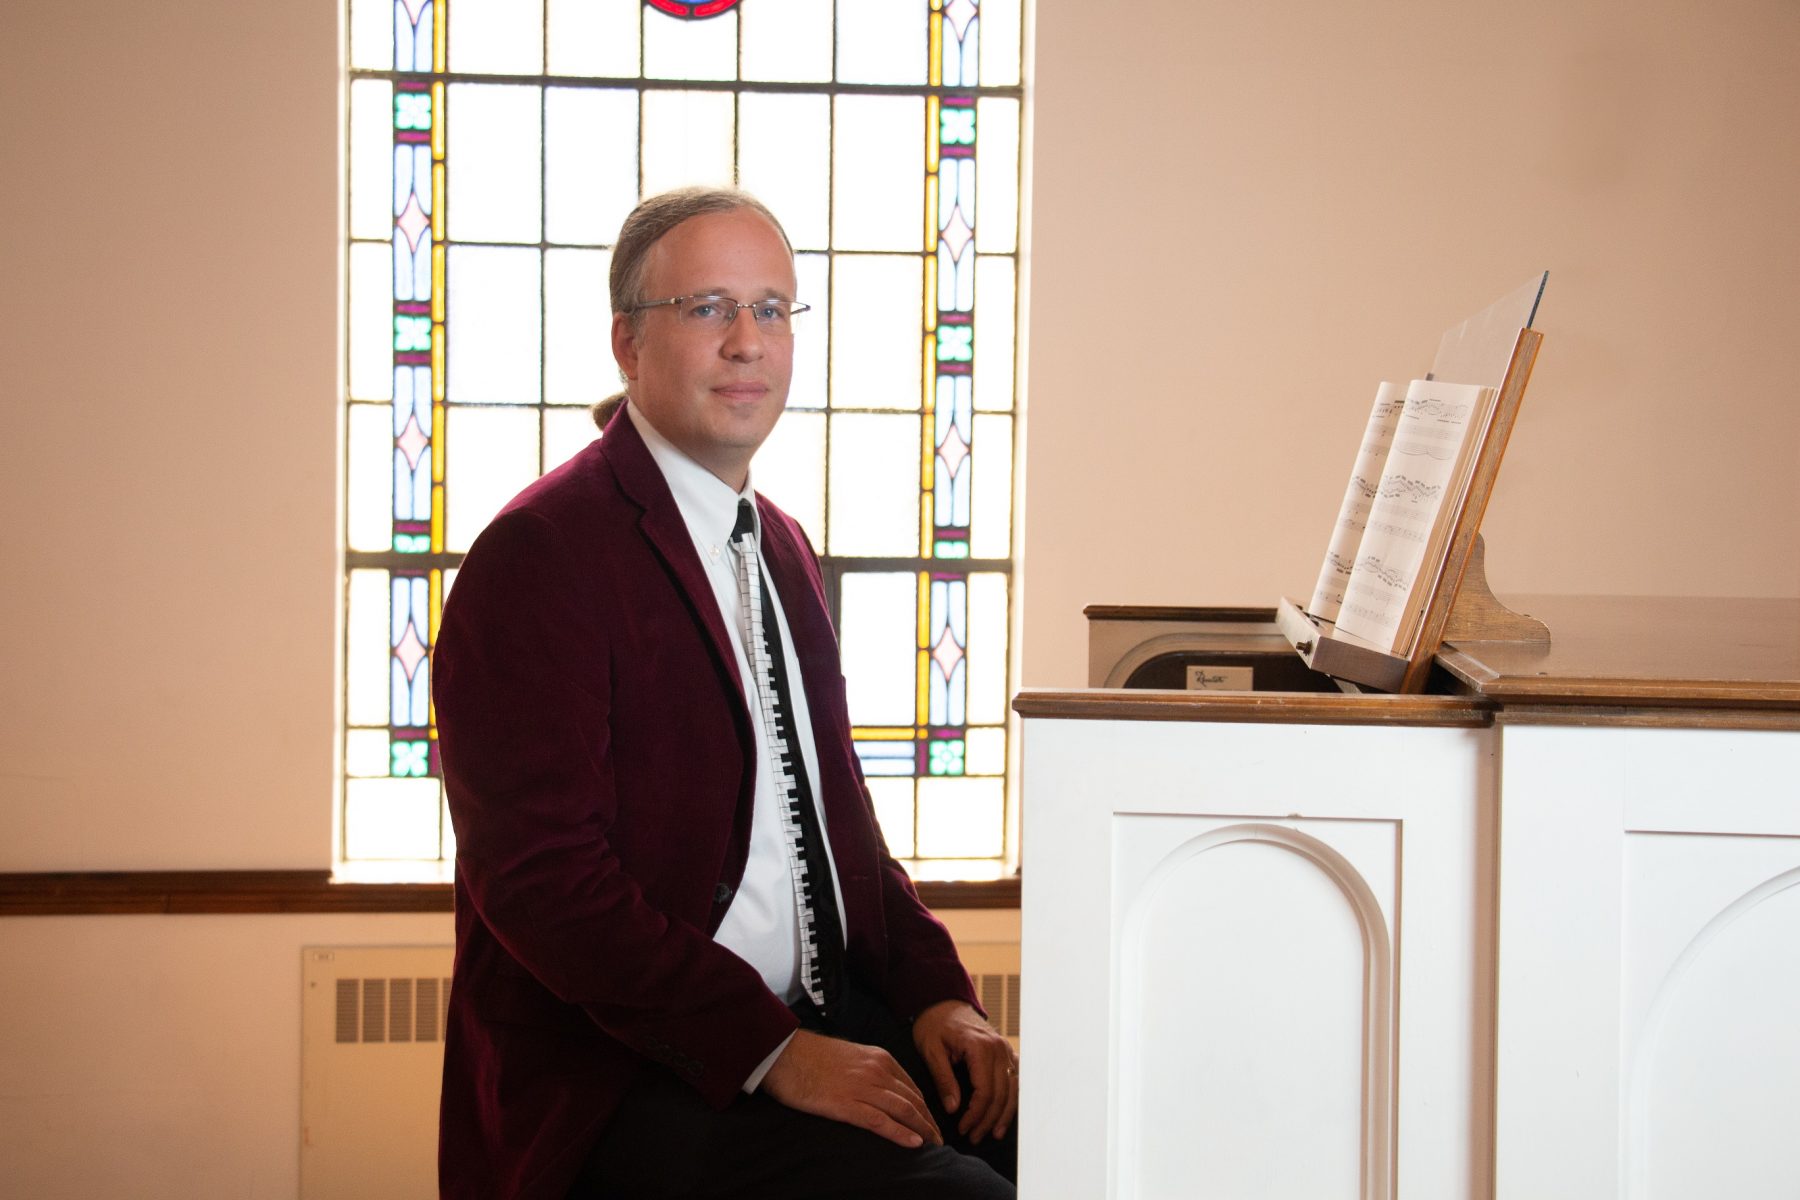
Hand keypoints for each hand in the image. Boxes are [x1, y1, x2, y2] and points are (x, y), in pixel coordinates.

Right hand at [761, 1029, 943, 1149]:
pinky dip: (900, 1133)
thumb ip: (867, 1068)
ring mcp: (862, 1087)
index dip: (925, 1107)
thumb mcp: (848, 1055)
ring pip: (904, 1111)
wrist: (782, 1052)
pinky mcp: (846, 1104)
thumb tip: (877, 1087)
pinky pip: (880, 1121)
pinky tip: (914, 1144)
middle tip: (940, 1140)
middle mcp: (876, 1071)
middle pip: (913, 1100)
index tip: (931, 1122)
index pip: (911, 1087)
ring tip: (934, 1146)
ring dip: (923, 1130)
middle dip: (929, 1122)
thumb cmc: (810, 1055)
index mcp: (879, 1057)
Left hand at [911, 999, 1018, 1144]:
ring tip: (993, 1133)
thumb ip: (944, 1079)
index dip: (975, 1114)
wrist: (942, 1001)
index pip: (985, 1090)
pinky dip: (1013, 1098)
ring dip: (1005, 1113)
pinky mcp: (1006, 1051)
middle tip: (974, 1137)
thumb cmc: (934, 1024)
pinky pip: (1016, 1078)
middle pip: (1001, 1093)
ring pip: (1013, 1088)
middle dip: (988, 1119)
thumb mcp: (931, 1050)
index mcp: (980, 1047)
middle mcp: (998, 1048)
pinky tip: (1006, 1113)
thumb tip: (954, 1109)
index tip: (963, 1128)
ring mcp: (1005, 1049)